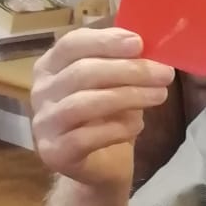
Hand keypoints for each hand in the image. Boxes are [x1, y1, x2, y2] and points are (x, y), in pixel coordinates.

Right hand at [30, 27, 174, 186]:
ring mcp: (44, 123)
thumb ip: (124, 62)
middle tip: (164, 73)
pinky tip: (138, 126)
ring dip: (128, 96)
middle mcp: (40, 92)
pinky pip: (87, 137)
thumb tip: (148, 45)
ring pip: (85, 103)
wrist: (101, 165)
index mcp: (50, 66)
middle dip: (129, 70)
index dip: (105, 41)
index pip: (71, 44)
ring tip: (160, 95)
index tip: (139, 43)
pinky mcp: (54, 152)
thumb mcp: (117, 83)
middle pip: (82, 72)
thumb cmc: (108, 116)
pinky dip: (118, 129)